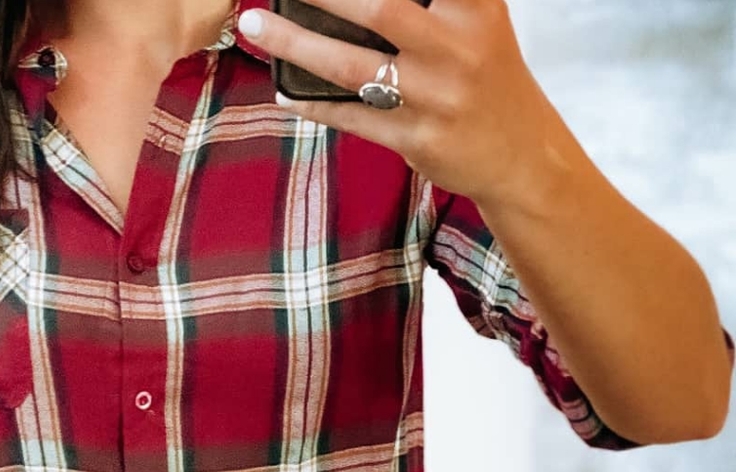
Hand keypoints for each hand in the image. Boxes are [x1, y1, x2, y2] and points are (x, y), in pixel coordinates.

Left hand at [239, 0, 566, 209]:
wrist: (519, 154)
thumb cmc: (487, 76)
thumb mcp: (479, 19)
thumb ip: (435, 0)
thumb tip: (358, 0)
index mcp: (472, 7)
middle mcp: (455, 48)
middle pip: (378, 7)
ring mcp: (433, 98)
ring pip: (352, 65)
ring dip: (296, 45)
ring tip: (256, 26)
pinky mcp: (415, 139)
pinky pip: (352, 117)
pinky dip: (313, 104)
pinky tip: (284, 93)